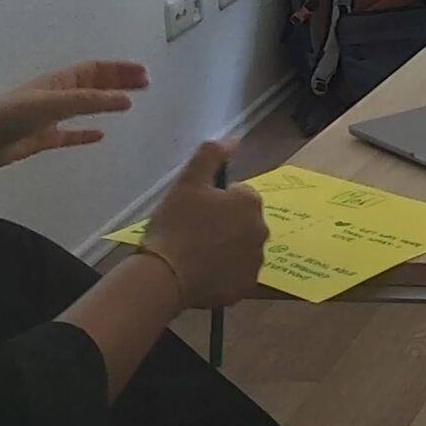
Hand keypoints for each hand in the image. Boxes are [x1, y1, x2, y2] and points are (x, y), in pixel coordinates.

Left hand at [0, 60, 148, 172]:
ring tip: (129, 103)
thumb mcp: (56, 103)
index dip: (119, 69)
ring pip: (85, 105)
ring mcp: (50, 116)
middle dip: (118, 81)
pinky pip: (70, 133)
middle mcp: (57, 94)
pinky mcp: (43, 137)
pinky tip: (99, 135)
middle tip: (144, 84)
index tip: (143, 73)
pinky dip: (86, 133)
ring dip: (107, 102)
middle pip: (94, 84)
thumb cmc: (13, 115)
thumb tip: (126, 100)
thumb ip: (91, 101)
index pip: (95, 69)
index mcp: (59, 80)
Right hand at [138, 143, 266, 309]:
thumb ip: (211, 155)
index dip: (216, 201)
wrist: (164, 275)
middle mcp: (261, 230)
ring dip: (226, 248)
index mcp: (250, 202)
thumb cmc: (175, 224)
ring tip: (196, 254)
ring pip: (241, 248)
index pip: (239, 195)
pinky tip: (201, 274)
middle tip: (194, 232)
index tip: (196, 211)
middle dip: (225, 224)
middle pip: (243, 222)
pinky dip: (224, 273)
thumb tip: (234, 139)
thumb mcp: (188, 182)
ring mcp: (255, 261)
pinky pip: (236, 275)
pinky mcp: (245, 286)